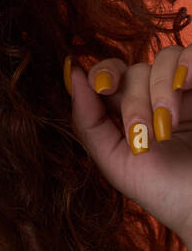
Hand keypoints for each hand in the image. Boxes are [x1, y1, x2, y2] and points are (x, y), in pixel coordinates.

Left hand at [66, 48, 191, 243]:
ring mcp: (188, 92)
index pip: (110, 75)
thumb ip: (88, 120)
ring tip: (169, 125)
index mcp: (131, 113)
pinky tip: (186, 86)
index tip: (101, 88)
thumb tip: (71, 72)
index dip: (103, 73)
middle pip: (134, 70)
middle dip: (133, 100)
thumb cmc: (165, 193)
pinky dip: (188, 64)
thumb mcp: (115, 160)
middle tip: (143, 133)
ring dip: (159, 89)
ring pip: (165, 58)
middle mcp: (160, 98)